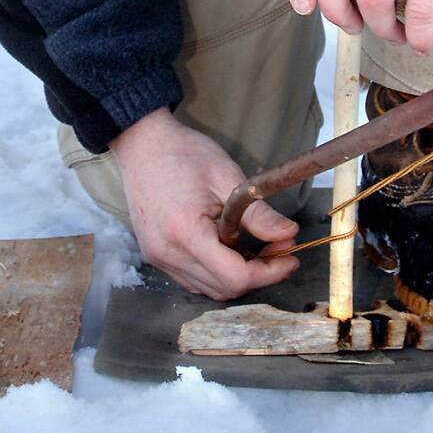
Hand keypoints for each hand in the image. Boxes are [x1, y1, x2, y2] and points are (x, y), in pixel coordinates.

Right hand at [108, 108, 300, 300]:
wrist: (142, 143)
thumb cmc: (184, 153)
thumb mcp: (227, 177)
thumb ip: (258, 213)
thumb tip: (289, 234)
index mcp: (186, 232)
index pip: (235, 276)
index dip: (269, 272)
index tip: (290, 257)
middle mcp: (168, 253)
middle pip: (224, 288)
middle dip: (258, 273)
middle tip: (279, 247)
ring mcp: (159, 258)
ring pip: (209, 289)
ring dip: (237, 275)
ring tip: (256, 248)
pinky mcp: (155, 255)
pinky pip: (193, 279)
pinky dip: (216, 272)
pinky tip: (229, 249)